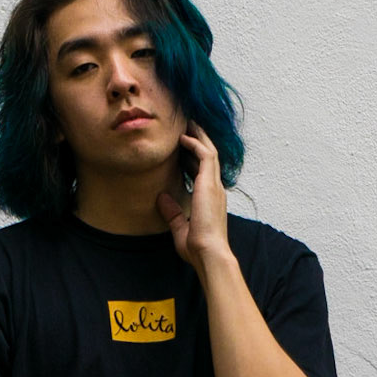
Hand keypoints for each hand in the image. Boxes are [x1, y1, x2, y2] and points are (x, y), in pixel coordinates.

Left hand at [156, 121, 231, 271]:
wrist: (209, 253)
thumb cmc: (197, 247)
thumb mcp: (179, 227)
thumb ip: (172, 212)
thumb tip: (161, 198)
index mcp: (210, 199)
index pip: (204, 171)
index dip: (194, 157)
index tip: (183, 147)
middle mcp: (216, 190)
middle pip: (209, 157)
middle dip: (199, 140)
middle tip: (187, 127)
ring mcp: (215, 186)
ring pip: (210, 151)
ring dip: (199, 136)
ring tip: (188, 124)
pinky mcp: (210, 184)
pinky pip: (205, 155)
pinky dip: (195, 144)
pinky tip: (183, 137)